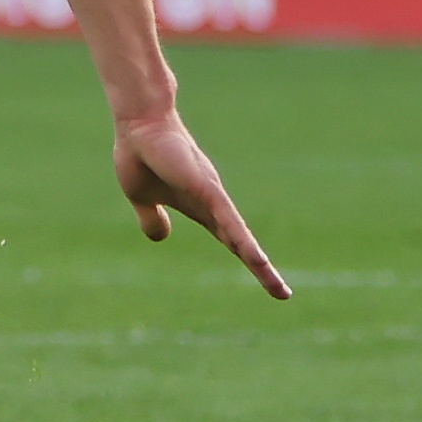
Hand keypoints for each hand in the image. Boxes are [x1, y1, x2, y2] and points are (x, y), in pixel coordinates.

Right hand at [114, 112, 291, 300]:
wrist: (138, 126)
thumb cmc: (141, 155)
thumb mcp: (142, 198)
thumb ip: (152, 217)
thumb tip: (161, 236)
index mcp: (201, 209)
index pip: (230, 241)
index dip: (247, 260)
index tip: (266, 279)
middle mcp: (214, 204)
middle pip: (242, 244)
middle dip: (262, 270)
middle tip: (284, 295)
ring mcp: (213, 196)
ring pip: (240, 237)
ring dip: (257, 263)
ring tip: (277, 287)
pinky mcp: (207, 189)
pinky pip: (228, 219)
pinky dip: (242, 239)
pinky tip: (254, 256)